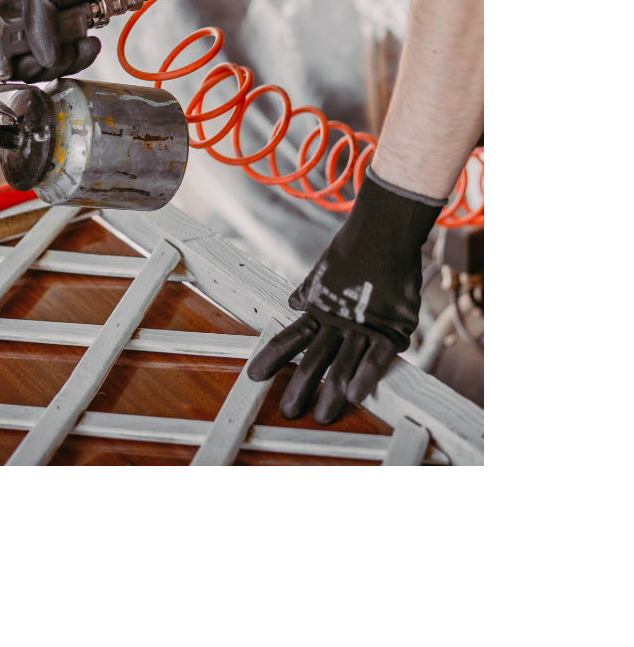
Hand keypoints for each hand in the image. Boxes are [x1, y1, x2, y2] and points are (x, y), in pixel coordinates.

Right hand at [0, 0, 147, 81]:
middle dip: (46, 65)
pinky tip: (89, 43)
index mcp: (0, 22)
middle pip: (21, 71)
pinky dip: (80, 59)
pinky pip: (65, 67)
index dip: (4, 66)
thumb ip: (38, 27)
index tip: (27, 63)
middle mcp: (16, 37)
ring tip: (84, 42)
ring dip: (68, 62)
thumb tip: (46, 61)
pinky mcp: (60, 49)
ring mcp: (39, 45)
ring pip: (45, 72)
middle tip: (65, 49)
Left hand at [246, 170, 443, 422]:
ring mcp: (363, 324)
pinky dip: (367, 375)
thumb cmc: (355, 249)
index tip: (255, 375)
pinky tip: (355, 395)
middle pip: (314, 359)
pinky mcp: (391, 326)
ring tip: (322, 416)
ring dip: (332, 392)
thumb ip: (310, 290)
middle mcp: (337, 321)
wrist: (382, 231)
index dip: (272, 358)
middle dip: (300, 387)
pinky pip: (378, 356)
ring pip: (344, 364)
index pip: (290, 338)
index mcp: (318, 309)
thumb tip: (292, 302)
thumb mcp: (324, 270)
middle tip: (288, 411)